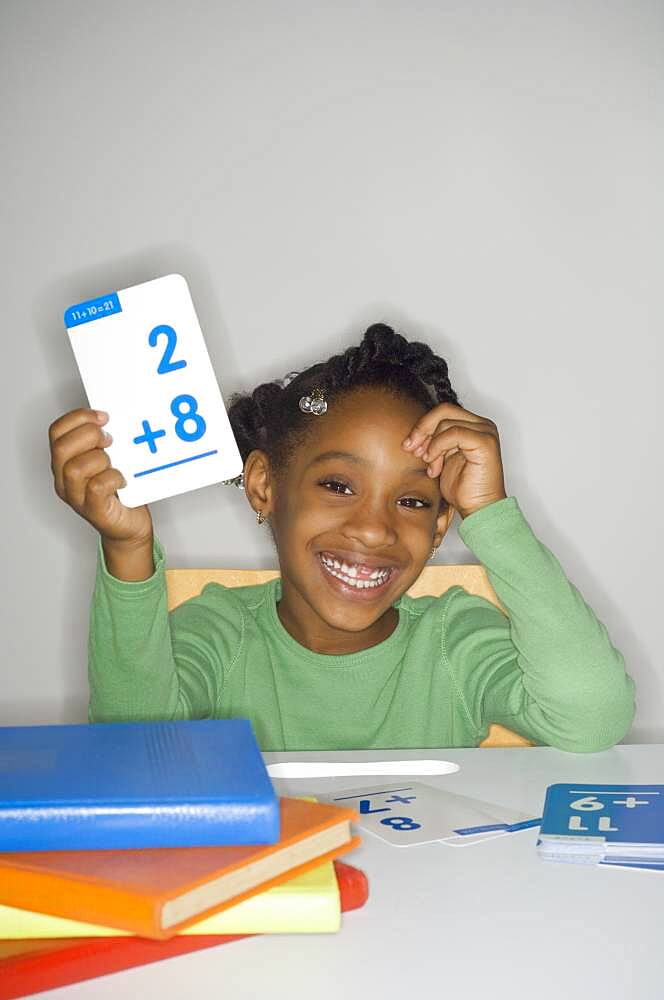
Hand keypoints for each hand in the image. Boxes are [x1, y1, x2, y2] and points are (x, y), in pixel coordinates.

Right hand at [49, 408, 152, 544]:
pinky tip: (121, 479)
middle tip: (110, 440)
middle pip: (61, 447)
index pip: (56, 431)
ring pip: (74, 468)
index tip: (103, 417)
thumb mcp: (110, 459)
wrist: (128, 526)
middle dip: (89, 435)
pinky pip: (97, 488)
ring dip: (100, 459)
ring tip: (114, 463)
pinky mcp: (94, 511)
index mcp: (64, 462)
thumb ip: (105, 442)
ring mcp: (76, 496)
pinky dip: (112, 478)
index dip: (79, 418)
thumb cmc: (119, 491)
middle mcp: (64, 479)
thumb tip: (115, 420)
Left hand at [402, 402, 506, 518]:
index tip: (409, 445)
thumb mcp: (441, 459)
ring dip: (431, 445)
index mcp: (473, 426)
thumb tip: (414, 434)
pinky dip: (438, 446)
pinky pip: (454, 433)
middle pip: (444, 410)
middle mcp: (482, 425)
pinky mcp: (485, 442)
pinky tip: (433, 463)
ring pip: (446, 422)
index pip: (443, 412)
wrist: (478, 509)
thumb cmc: (462, 489)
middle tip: (411, 449)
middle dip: (422, 429)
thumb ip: (433, 442)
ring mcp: (486, 432)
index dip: (422, 426)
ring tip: (430, 466)